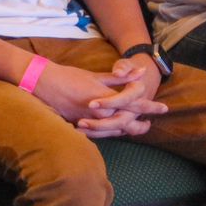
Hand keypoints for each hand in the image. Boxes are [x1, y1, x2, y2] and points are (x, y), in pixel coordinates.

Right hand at [31, 60, 166, 128]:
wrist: (42, 83)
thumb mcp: (95, 75)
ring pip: (115, 130)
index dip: (150, 107)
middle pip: (128, 122)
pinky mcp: (79, 125)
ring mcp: (89, 121)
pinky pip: (100, 133)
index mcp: (105, 97)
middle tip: (150, 124)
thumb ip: (119, 77)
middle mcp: (99, 112)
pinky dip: (110, 132)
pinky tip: (115, 130)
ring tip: (136, 128)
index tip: (163, 108)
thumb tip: (140, 71)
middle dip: (141, 124)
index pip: (135, 104)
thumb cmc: (68, 76)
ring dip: (127, 130)